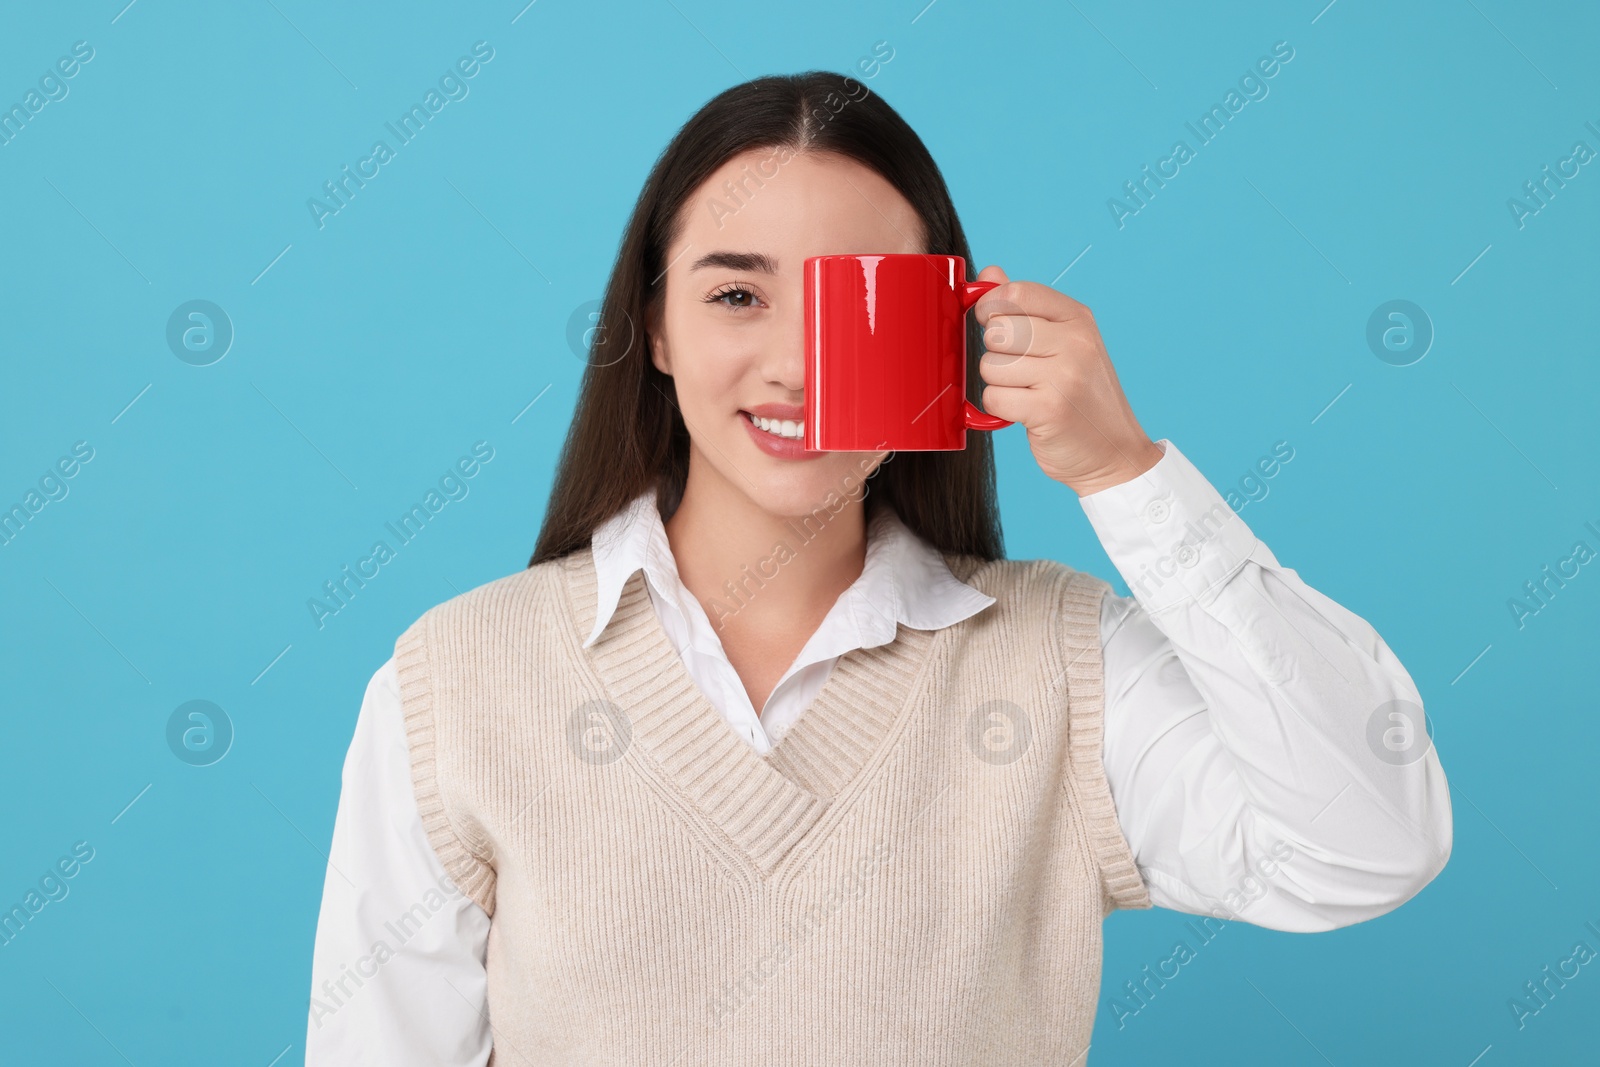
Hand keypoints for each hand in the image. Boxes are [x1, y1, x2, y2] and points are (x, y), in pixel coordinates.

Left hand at [971, 265, 1164, 496]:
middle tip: (1020, 372)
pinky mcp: (1049, 408)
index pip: (1016, 293)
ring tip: (1027, 393)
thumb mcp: (1063, 344)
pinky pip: (994, 398)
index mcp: (1077, 319)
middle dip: (996, 354)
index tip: (996, 326)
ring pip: (990, 366)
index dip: (992, 308)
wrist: (1114, 453)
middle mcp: (1074, 341)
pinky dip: (1001, 409)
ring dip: (999, 385)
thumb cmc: (1082, 398)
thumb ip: (1023, 309)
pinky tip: (1025, 412)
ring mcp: (1064, 375)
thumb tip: (989, 274)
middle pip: (997, 331)